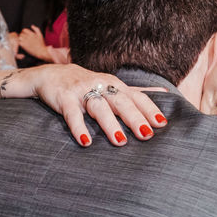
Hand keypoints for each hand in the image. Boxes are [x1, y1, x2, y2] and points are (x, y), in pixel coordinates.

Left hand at [16, 25, 49, 60]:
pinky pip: (19, 42)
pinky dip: (20, 43)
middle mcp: (28, 36)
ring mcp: (26, 41)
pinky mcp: (24, 45)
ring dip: (20, 39)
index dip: (24, 31)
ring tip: (23, 41)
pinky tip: (22, 44)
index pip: (24, 30)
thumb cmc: (41, 44)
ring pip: (19, 37)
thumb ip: (36, 29)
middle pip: (21, 33)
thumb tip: (32, 26)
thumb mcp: (40, 35)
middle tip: (23, 38)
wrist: (41, 51)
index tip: (25, 34)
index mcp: (32, 33)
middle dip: (22, 35)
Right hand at [21, 65, 165, 145]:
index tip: (162, 124)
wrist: (51, 75)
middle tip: (146, 135)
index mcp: (115, 85)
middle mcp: (101, 86)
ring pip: (99, 107)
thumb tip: (165, 92)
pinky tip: (86, 141)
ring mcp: (82, 91)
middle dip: (134, 118)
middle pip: (120, 102)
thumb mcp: (113, 85)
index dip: (149, 110)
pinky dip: (79, 127)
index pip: (136, 97)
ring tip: (120, 142)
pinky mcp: (64, 98)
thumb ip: (136, 92)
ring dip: (110, 124)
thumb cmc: (88, 84)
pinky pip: (72, 114)